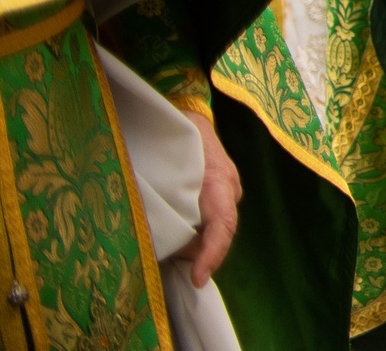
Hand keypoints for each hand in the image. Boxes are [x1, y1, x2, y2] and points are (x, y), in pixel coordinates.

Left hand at [168, 106, 239, 286]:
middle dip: (197, 255)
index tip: (197, 277)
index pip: (223, 224)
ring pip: (213, 227)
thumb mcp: (166, 161)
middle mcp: (229, 188)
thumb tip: (157, 232)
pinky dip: (193, 232)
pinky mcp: (218, 192)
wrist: (187, 107)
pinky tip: (174, 238)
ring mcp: (227, 190)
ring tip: (167, 255)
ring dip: (193, 244)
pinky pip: (208, 219)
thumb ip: (165, 194)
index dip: (212, 253)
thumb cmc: (174, 132)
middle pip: (219, 233)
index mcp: (219, 180)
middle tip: (171, 270)